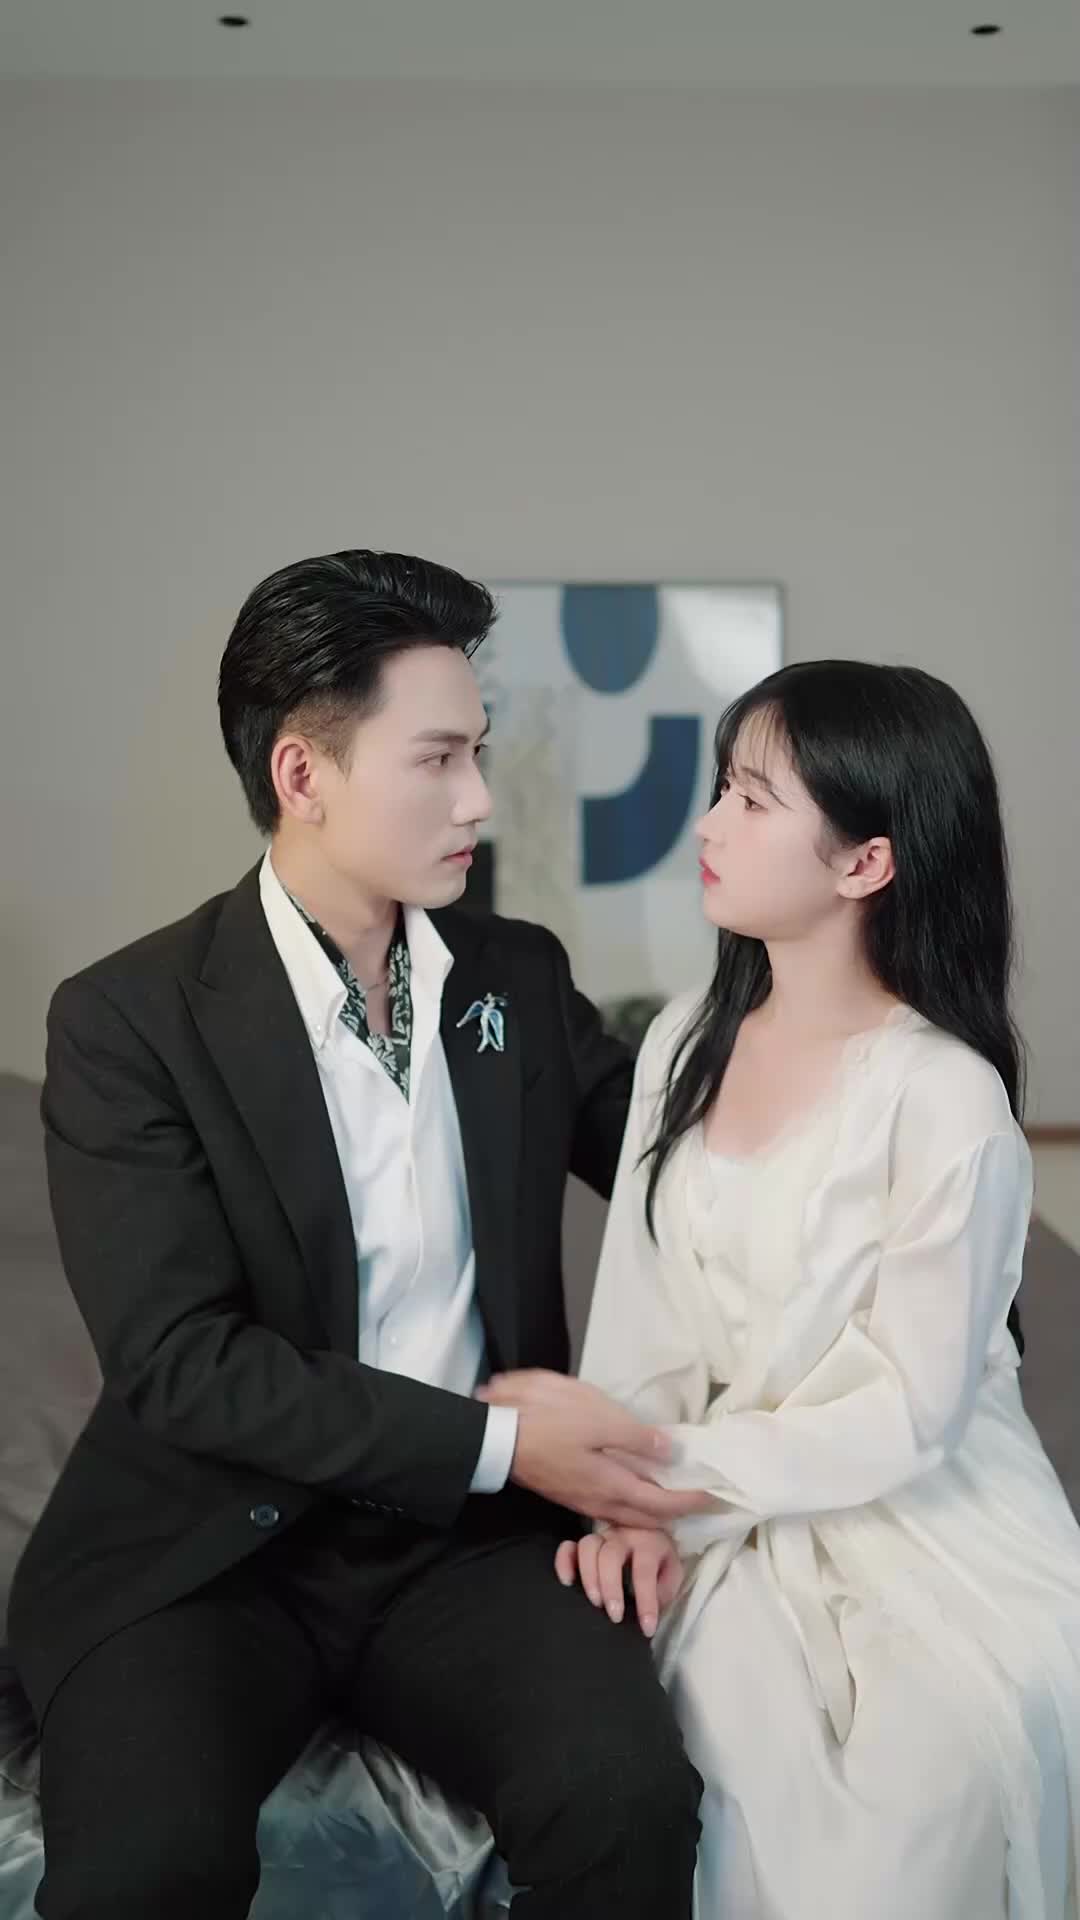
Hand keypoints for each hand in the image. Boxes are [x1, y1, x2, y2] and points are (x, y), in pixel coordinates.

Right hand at [477, 1369, 712, 1529]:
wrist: (494, 1436)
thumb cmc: (548, 1420)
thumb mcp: (597, 1418)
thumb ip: (636, 1437)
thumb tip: (670, 1451)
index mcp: (611, 1484)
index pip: (661, 1503)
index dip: (689, 1502)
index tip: (715, 1499)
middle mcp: (598, 1499)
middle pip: (644, 1516)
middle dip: (674, 1513)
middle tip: (698, 1502)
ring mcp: (579, 1498)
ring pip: (625, 1513)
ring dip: (651, 1509)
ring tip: (670, 1496)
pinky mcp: (565, 1490)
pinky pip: (609, 1505)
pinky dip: (629, 1502)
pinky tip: (631, 1486)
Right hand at [554, 1527, 684, 1638]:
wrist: (650, 1536)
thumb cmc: (659, 1561)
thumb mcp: (672, 1573)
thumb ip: (664, 1591)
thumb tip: (647, 1610)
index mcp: (648, 1542)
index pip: (644, 1571)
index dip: (646, 1602)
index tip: (646, 1629)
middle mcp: (623, 1535)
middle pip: (610, 1556)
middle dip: (611, 1588)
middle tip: (614, 1616)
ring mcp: (602, 1536)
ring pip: (587, 1547)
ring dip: (588, 1577)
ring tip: (595, 1602)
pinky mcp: (585, 1542)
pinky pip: (568, 1547)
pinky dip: (564, 1562)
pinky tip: (568, 1583)